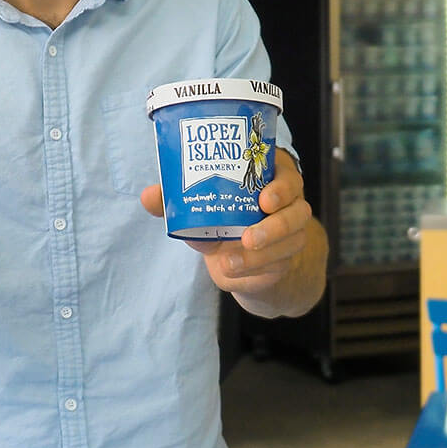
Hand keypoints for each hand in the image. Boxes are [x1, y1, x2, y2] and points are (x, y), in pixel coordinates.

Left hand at [140, 151, 314, 303]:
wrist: (235, 256)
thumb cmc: (219, 219)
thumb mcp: (199, 209)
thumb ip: (175, 202)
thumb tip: (148, 196)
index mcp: (271, 180)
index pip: (288, 177)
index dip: (281, 188)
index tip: (264, 199)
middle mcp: (288, 205)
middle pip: (298, 212)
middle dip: (276, 225)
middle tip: (248, 236)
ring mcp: (291, 234)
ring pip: (291, 242)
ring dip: (261, 254)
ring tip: (230, 260)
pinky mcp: (284, 260)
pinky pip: (277, 266)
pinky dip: (253, 270)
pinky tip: (232, 269)